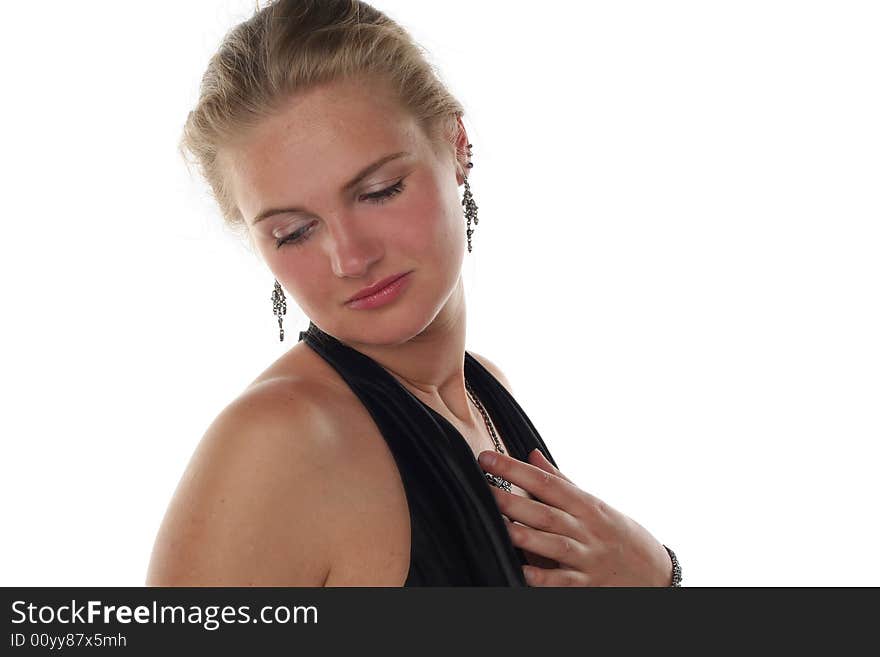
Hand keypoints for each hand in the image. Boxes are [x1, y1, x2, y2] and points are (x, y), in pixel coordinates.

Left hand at [478, 448, 672, 586]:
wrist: (657, 573)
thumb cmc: (618, 533)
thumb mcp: (594, 504)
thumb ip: (560, 482)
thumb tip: (531, 454)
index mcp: (585, 505)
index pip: (545, 482)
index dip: (514, 470)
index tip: (486, 458)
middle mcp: (586, 529)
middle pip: (544, 512)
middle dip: (511, 500)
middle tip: (481, 487)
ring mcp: (587, 558)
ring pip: (552, 544)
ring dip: (523, 535)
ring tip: (497, 525)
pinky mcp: (587, 586)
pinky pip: (562, 582)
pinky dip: (543, 578)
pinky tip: (522, 572)